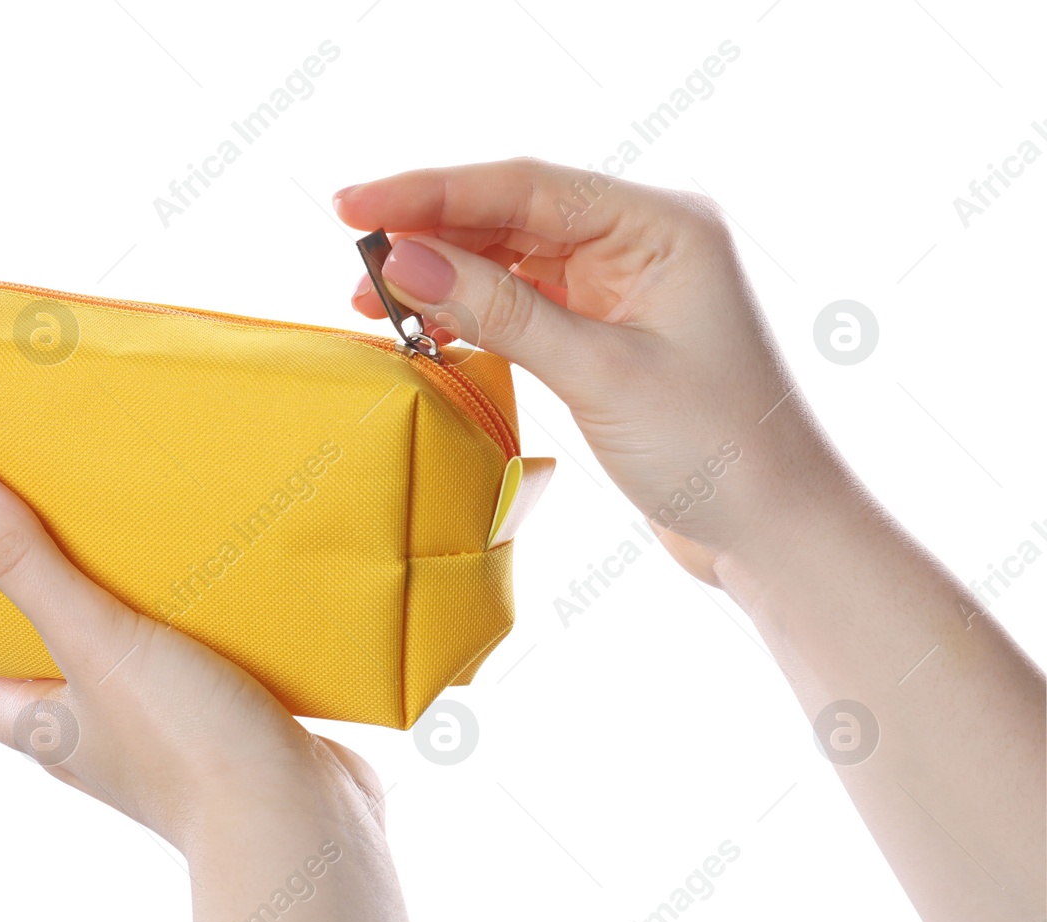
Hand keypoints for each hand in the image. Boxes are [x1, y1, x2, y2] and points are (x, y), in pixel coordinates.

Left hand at [0, 455, 381, 853]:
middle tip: (56, 543)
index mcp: (51, 732)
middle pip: (54, 676)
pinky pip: (204, 676)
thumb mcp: (93, 638)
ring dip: (133, 622)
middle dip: (52, 617)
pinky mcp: (235, 735)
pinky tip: (228, 593)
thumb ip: (25, 564)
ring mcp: (171, 744)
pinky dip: (205, 638)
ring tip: (142, 550)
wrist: (298, 822)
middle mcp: (103, 744)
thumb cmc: (186, 744)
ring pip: (133, 673)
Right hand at [335, 157, 853, 581]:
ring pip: (510, 260)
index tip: (355, 204)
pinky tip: (425, 325)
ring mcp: (623, 287)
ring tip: (370, 299)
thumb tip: (406, 260)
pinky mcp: (607, 333)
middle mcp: (642, 241)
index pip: (525, 187)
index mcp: (660, 223)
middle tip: (350, 252)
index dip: (431, 191)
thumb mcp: (599, 373)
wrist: (774, 530)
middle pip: (511, 215)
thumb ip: (501, 310)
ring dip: (443, 277)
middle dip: (429, 232)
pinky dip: (472, 313)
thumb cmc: (717, 448)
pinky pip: (522, 303)